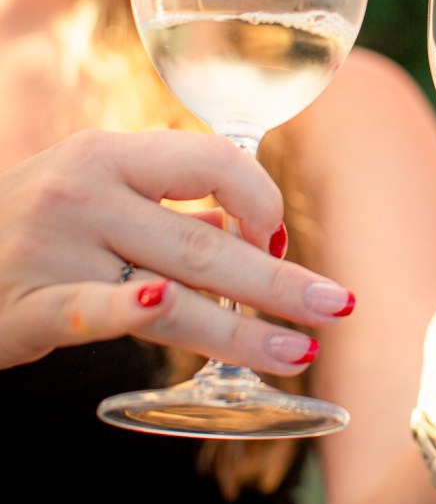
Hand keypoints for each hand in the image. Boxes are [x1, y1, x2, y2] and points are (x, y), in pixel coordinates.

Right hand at [0, 129, 354, 372]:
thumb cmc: (29, 220)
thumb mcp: (96, 189)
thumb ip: (170, 205)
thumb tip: (243, 226)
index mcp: (114, 154)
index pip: (215, 162)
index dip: (261, 201)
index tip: (278, 240)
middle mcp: (87, 191)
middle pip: (205, 240)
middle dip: (278, 279)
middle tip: (335, 304)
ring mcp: (54, 246)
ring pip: (169, 287)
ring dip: (241, 327)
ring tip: (297, 349)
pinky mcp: (25, 303)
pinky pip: (87, 310)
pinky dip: (126, 311)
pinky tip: (165, 314)